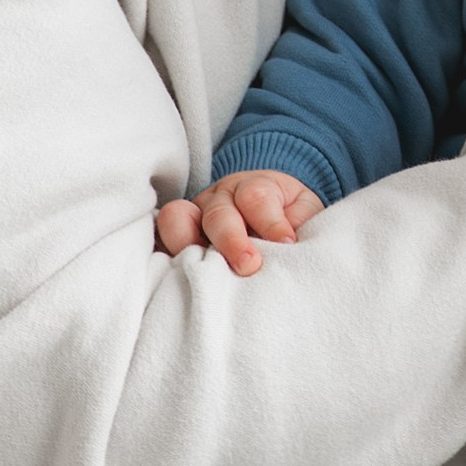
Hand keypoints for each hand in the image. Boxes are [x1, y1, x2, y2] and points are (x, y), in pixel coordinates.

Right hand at [153, 169, 325, 275]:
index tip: (286, 244)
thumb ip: (300, 229)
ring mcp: (194, 216)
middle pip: (218, 212)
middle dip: (232, 240)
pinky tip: (172, 278)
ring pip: (177, 219)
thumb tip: (291, 250)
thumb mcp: (306, 219)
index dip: (271, 221)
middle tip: (249, 266)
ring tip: (201, 273)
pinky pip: (159, 240)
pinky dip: (163, 256)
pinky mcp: (176, 237)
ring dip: (187, 245)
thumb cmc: (292, 223)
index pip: (257, 196)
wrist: (274, 218)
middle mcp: (221, 198)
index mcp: (256, 188)